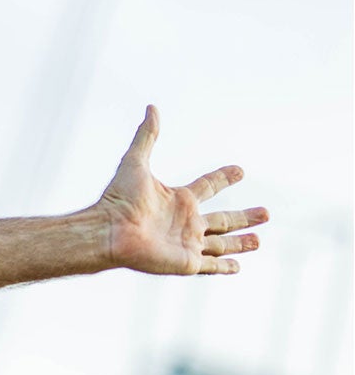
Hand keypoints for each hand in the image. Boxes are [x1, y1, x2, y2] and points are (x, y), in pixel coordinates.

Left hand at [95, 106, 268, 275]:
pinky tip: (238, 267)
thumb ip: (147, 136)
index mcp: (179, 198)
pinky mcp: (187, 262)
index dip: (224, 177)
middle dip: (244, 217)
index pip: (209, 186)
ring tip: (259, 240)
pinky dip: (225, 267)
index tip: (240, 170)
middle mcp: (186, 221)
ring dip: (240, 242)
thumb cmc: (119, 198)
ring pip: (221, 243)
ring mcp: (188, 243)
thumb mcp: (135, 162)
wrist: (109, 231)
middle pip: (223, 218)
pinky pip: (211, 266)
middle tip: (266, 213)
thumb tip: (152, 107)